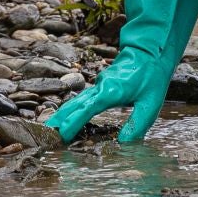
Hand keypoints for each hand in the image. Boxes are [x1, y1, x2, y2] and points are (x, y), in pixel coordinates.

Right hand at [45, 44, 173, 144]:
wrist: (150, 51)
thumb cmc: (152, 76)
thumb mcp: (150, 104)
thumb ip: (136, 125)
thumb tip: (123, 145)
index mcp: (111, 92)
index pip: (86, 110)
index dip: (72, 123)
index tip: (61, 135)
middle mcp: (100, 88)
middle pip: (74, 105)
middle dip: (59, 121)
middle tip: (45, 136)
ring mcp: (99, 85)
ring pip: (75, 101)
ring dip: (62, 115)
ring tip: (49, 129)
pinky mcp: (100, 85)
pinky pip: (82, 99)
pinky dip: (71, 109)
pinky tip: (66, 117)